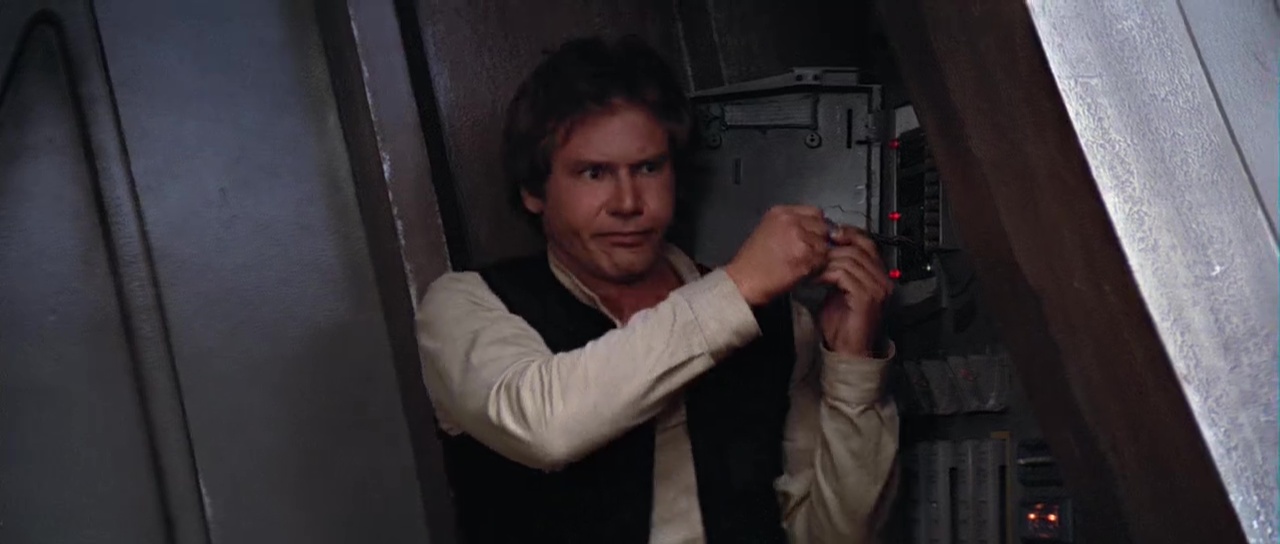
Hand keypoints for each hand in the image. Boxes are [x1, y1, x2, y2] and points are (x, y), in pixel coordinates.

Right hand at [724, 205, 828, 305]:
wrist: (743, 280)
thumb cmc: (751, 262)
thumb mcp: (766, 230)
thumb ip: (789, 224)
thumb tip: (811, 228)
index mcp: (781, 213)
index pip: (815, 212)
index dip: (816, 226)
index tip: (813, 235)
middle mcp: (792, 222)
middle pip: (822, 227)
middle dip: (818, 240)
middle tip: (807, 252)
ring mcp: (800, 239)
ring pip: (824, 246)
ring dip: (817, 256)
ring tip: (801, 263)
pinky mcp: (805, 257)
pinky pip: (822, 261)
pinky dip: (815, 269)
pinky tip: (801, 272)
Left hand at [817, 226, 892, 355]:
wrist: (848, 350)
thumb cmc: (843, 324)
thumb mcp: (839, 289)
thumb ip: (838, 270)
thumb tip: (824, 250)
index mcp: (878, 275)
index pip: (867, 243)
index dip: (848, 234)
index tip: (827, 234)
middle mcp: (882, 279)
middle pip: (859, 248)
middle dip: (833, 246)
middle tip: (813, 249)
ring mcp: (877, 288)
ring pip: (850, 259)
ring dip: (826, 261)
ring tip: (810, 266)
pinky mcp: (867, 297)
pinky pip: (844, 275)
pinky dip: (826, 273)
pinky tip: (814, 278)